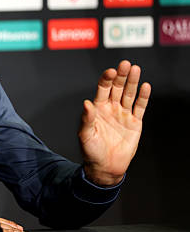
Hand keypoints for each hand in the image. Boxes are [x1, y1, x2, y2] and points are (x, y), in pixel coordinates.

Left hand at [80, 60, 150, 185]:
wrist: (106, 167)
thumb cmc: (91, 151)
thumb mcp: (85, 135)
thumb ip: (86, 119)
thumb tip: (86, 103)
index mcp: (97, 109)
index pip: (102, 89)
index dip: (106, 80)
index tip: (111, 71)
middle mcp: (111, 108)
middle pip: (117, 88)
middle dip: (121, 76)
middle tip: (125, 64)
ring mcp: (123, 114)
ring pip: (129, 94)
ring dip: (132, 82)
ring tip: (136, 69)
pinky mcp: (134, 123)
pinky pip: (140, 107)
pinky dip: (143, 97)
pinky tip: (146, 86)